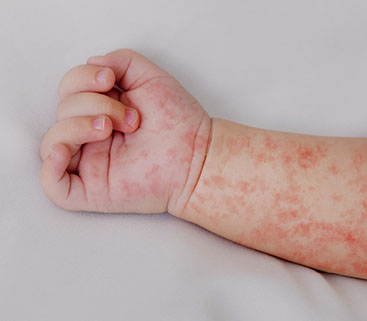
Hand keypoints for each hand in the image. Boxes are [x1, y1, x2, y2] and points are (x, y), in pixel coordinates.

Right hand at [40, 49, 210, 214]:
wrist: (198, 153)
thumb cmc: (177, 118)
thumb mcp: (149, 77)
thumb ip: (120, 61)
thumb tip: (92, 64)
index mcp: (100, 111)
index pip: (68, 90)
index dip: (80, 78)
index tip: (110, 80)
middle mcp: (91, 136)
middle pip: (61, 112)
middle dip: (93, 104)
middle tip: (130, 117)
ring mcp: (90, 163)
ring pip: (51, 142)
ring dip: (76, 126)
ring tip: (110, 128)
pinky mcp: (93, 189)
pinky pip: (53, 184)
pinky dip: (50, 167)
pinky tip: (65, 151)